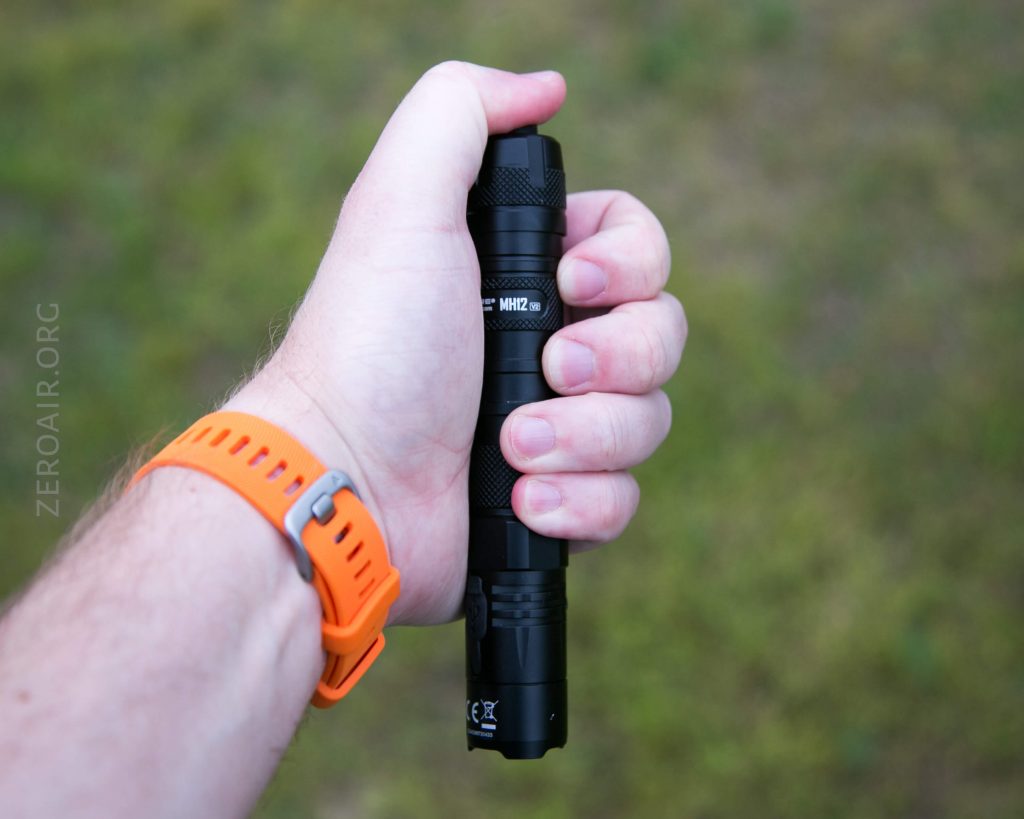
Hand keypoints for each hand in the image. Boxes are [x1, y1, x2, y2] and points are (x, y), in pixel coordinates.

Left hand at [227, 62, 685, 624]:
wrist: (342, 480)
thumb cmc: (369, 343)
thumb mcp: (399, 202)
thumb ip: (460, 113)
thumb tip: (545, 88)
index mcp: (527, 273)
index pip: (641, 249)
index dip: (629, 266)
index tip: (569, 285)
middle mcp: (550, 342)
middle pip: (662, 334)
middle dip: (615, 359)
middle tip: (546, 372)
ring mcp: (560, 425)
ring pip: (650, 420)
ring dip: (587, 436)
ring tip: (512, 448)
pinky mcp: (559, 499)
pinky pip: (623, 498)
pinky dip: (580, 502)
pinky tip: (522, 498)